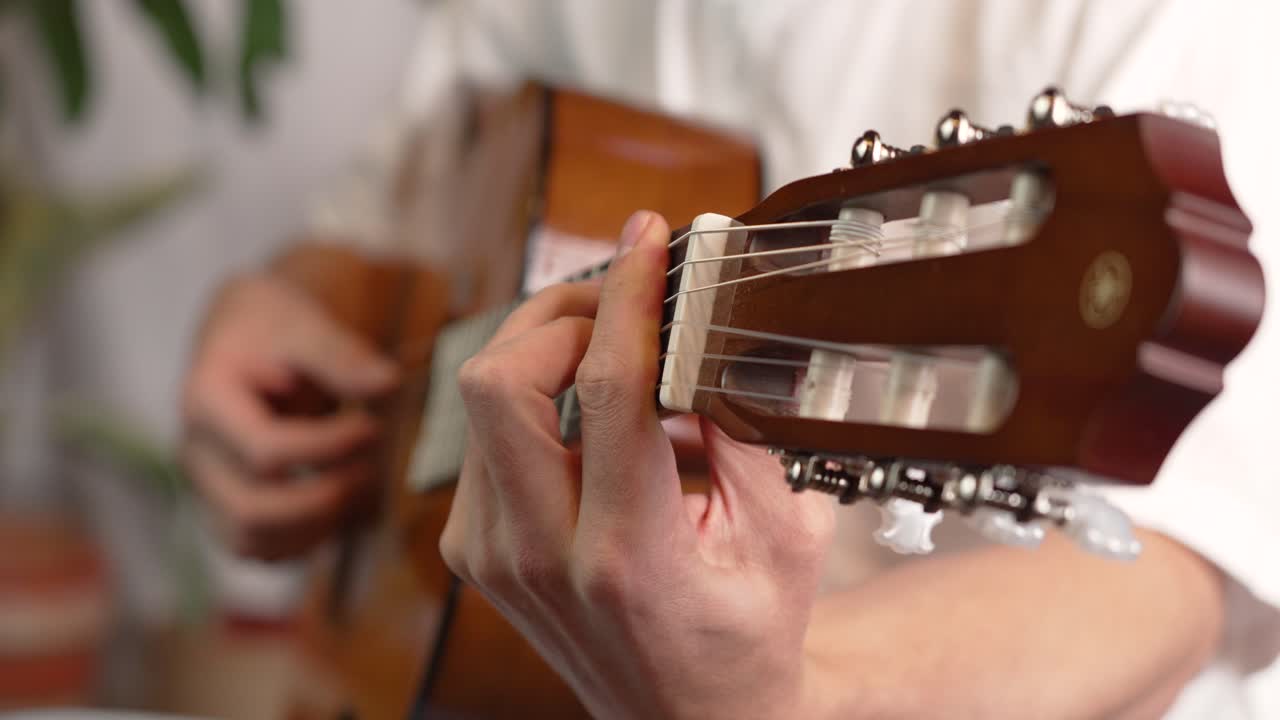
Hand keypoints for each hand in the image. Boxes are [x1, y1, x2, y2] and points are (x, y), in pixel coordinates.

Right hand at [181, 272, 398, 559]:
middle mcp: (196, 453)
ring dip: (316, 526)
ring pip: (251, 542)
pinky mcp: (226, 509)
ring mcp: (206, 487)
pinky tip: (341, 504)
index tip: (372, 427)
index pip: (265, 451)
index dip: (328, 449)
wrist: (245, 334)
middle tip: (370, 467)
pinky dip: (304, 540)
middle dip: (325, 497)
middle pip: (252, 511)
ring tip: (358, 485)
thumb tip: (387, 384)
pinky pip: (260, 550)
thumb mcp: (303, 322)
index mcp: (205, 402)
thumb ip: (340, 355)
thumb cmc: (273, 325)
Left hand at [440, 211, 835, 718]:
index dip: (627, 296)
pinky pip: (485, 436)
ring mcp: (491, 555)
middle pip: (496, 380)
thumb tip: (699, 334)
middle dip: (557, 312)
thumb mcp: (784, 536)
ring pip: (481, 398)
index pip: (609, 389)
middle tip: (619, 297)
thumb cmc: (744, 636)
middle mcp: (537, 555)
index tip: (647, 240)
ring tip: (613, 347)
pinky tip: (590, 409)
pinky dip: (535, 397)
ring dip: (544, 349)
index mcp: (626, 557)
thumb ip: (744, 431)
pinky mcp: (474, 547)